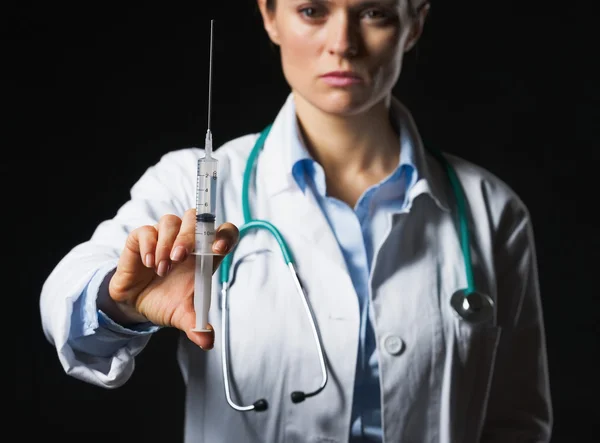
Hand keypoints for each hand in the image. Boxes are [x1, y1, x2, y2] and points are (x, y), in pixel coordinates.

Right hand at [105, 208, 238, 348]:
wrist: (136, 304)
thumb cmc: (166, 302)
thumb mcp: (183, 315)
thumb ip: (197, 325)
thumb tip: (207, 341)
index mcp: (205, 254)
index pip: (224, 232)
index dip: (226, 235)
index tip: (219, 249)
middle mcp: (187, 240)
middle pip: (197, 219)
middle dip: (189, 237)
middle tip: (178, 258)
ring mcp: (165, 236)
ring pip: (171, 221)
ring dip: (167, 243)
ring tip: (162, 269)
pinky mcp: (142, 238)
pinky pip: (147, 230)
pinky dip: (148, 245)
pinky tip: (148, 263)